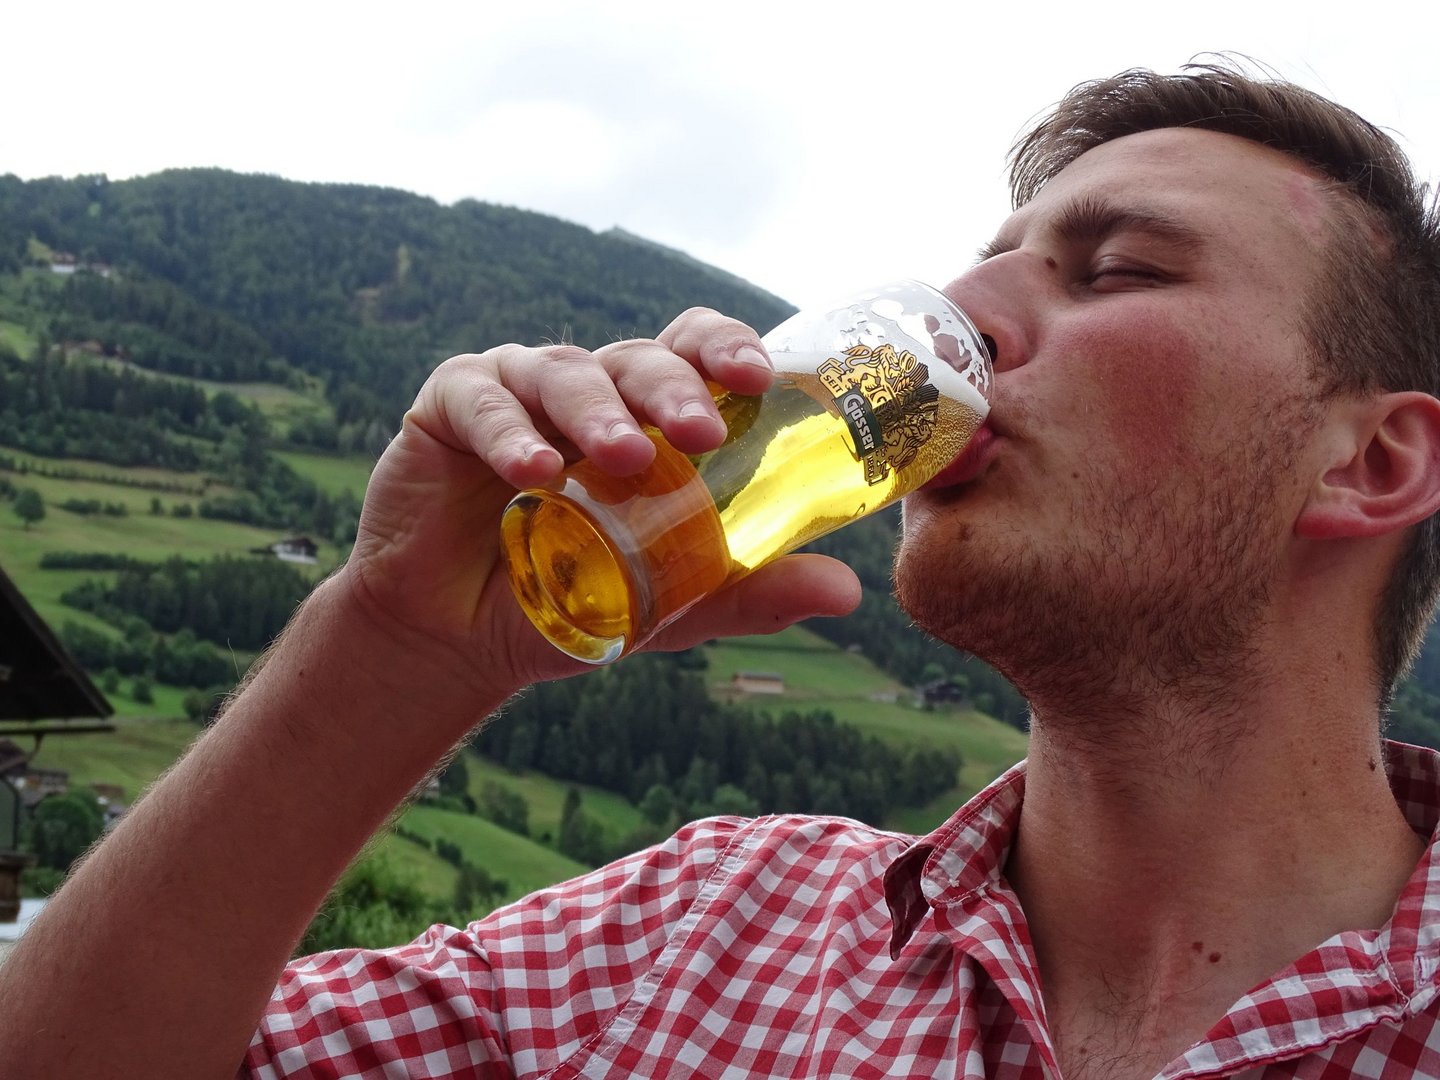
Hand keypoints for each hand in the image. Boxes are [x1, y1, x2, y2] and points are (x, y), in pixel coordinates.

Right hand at [340, 308, 862, 694]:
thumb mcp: (669, 603)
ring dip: (598, 412)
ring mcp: (518, 392)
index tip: (759, 378)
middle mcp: (587, 391)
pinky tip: (533, 470)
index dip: (724, 348)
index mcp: (644, 416)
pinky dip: (509, 430)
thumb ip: (748, 589)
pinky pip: (481, 400)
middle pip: (638, 359)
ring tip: (622, 457)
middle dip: (675, 387)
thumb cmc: (569, 603)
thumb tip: (847, 591)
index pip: (691, 352)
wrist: (458, 641)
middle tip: (703, 430)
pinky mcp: (449, 406)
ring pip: (564, 372)